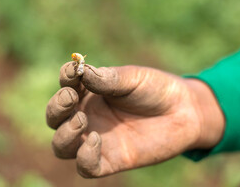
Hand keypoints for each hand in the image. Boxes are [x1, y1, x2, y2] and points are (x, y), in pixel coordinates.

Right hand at [46, 62, 224, 177]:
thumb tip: (80, 72)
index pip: (65, 87)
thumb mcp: (132, 79)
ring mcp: (96, 140)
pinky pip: (86, 167)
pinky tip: (96, 140)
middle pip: (55, 119)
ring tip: (81, 120)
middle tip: (70, 98)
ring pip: (62, 146)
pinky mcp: (110, 161)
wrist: (184, 111)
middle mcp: (87, 116)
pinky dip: (84, 157)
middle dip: (57, 108)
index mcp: (89, 93)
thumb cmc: (155, 89)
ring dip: (64, 133)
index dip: (64, 79)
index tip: (71, 72)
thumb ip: (107, 79)